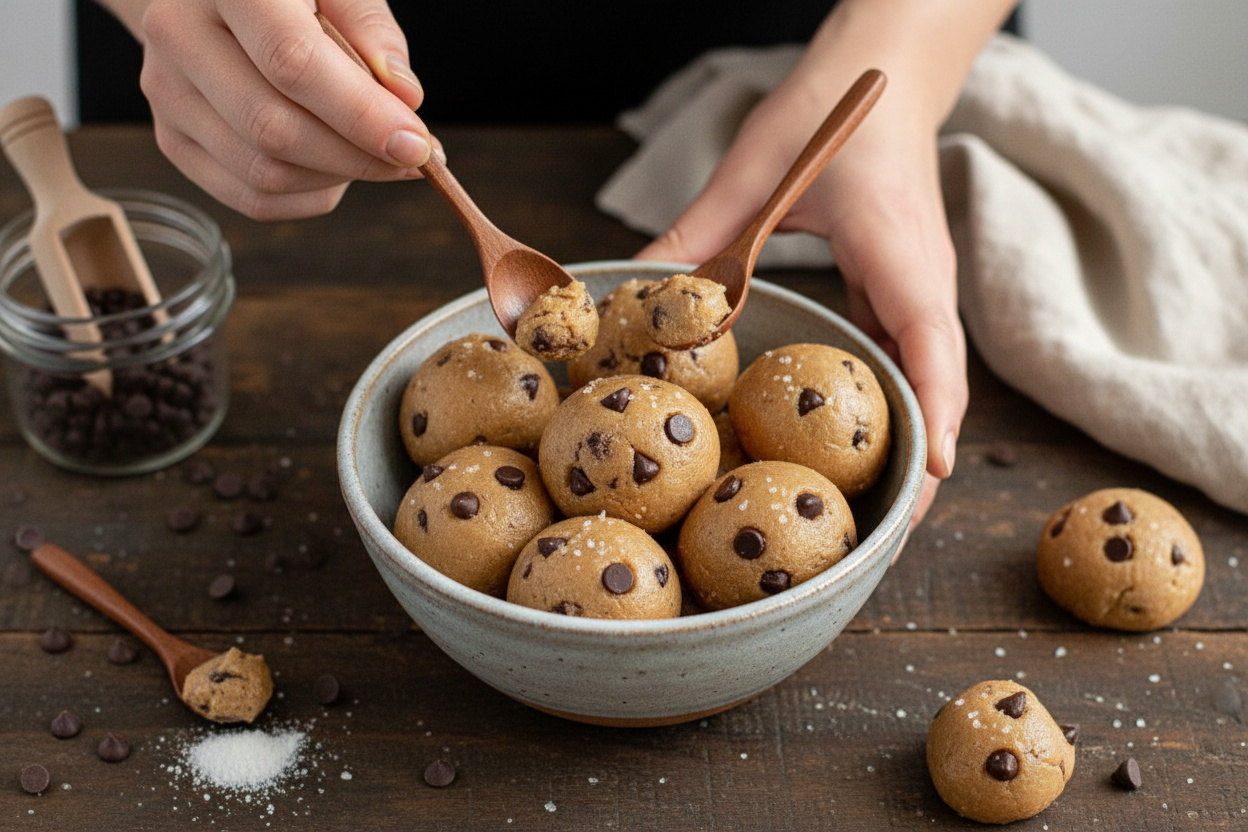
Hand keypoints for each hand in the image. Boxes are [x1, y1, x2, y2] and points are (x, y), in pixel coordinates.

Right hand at [108, 0, 431, 218]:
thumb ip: (372, 29)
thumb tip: (404, 99)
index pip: (293, 63)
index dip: (361, 115)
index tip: (417, 145)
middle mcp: (179, 36)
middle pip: (274, 129)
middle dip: (358, 157)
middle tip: (414, 157)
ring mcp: (167, 91)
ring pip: (264, 173)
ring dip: (339, 178)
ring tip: (372, 151)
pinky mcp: (172, 138)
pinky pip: (253, 198)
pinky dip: (312, 195)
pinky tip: (337, 167)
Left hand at [637, 75, 967, 528]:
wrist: (882, 75)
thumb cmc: (828, 116)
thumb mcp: (754, 172)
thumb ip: (696, 234)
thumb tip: (634, 292)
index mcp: (899, 252)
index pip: (933, 342)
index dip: (935, 413)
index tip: (928, 473)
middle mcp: (921, 282)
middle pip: (939, 387)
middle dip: (923, 460)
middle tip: (885, 532)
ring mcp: (917, 292)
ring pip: (926, 383)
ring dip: (909, 445)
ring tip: (872, 512)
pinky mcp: (900, 295)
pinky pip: (903, 364)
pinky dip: (887, 411)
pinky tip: (846, 447)